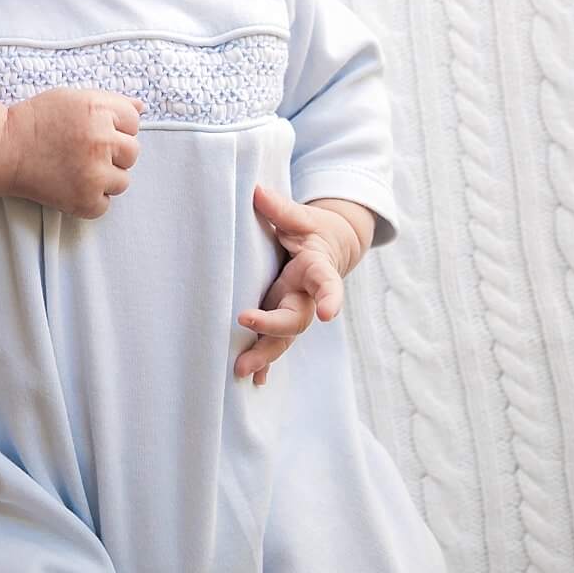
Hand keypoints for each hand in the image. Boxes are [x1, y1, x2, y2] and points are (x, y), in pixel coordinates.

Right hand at [0, 87, 141, 215]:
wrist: (3, 149)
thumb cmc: (36, 122)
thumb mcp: (73, 98)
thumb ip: (110, 102)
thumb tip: (141, 108)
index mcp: (99, 111)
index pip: (133, 122)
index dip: (113, 128)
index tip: (90, 132)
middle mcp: (100, 140)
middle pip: (132, 152)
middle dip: (112, 154)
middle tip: (82, 153)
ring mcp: (94, 173)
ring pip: (122, 181)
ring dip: (104, 178)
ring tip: (75, 170)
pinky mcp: (85, 199)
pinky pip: (105, 204)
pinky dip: (90, 200)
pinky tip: (70, 186)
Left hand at [235, 185, 369, 384]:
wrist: (329, 246)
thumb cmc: (312, 230)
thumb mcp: (301, 217)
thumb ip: (280, 209)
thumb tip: (256, 191)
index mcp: (317, 268)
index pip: (327, 283)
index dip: (331, 297)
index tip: (331, 314)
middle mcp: (308, 295)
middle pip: (296, 320)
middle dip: (273, 334)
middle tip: (248, 350)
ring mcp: (297, 309)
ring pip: (284, 338)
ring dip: (265, 356)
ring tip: (242, 372)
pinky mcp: (284, 318)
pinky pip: (276, 343)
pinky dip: (266, 362)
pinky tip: (254, 382)